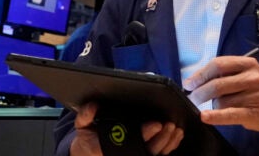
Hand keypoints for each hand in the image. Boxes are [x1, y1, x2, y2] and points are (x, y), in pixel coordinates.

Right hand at [70, 102, 184, 154]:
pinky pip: (159, 154)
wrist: (87, 152)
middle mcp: (125, 153)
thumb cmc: (88, 137)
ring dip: (168, 142)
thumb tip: (93, 107)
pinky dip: (169, 145)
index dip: (145, 133)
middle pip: (148, 150)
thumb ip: (86, 115)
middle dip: (161, 138)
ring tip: (175, 129)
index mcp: (111, 147)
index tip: (156, 124)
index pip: (131, 141)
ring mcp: (135, 155)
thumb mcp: (82, 126)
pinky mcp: (142, 154)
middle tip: (169, 125)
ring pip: (155, 153)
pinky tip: (176, 136)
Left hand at [184, 55, 258, 130]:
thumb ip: (222, 74)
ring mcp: (254, 95)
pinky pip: (230, 114)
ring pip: (222, 101)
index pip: (218, 65)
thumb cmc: (256, 89)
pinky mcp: (253, 113)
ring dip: (213, 106)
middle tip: (192, 98)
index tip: (189, 83)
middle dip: (200, 92)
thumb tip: (193, 82)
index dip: (200, 74)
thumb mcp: (244, 73)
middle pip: (217, 83)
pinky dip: (215, 116)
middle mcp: (253, 77)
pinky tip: (205, 116)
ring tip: (220, 106)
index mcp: (247, 63)